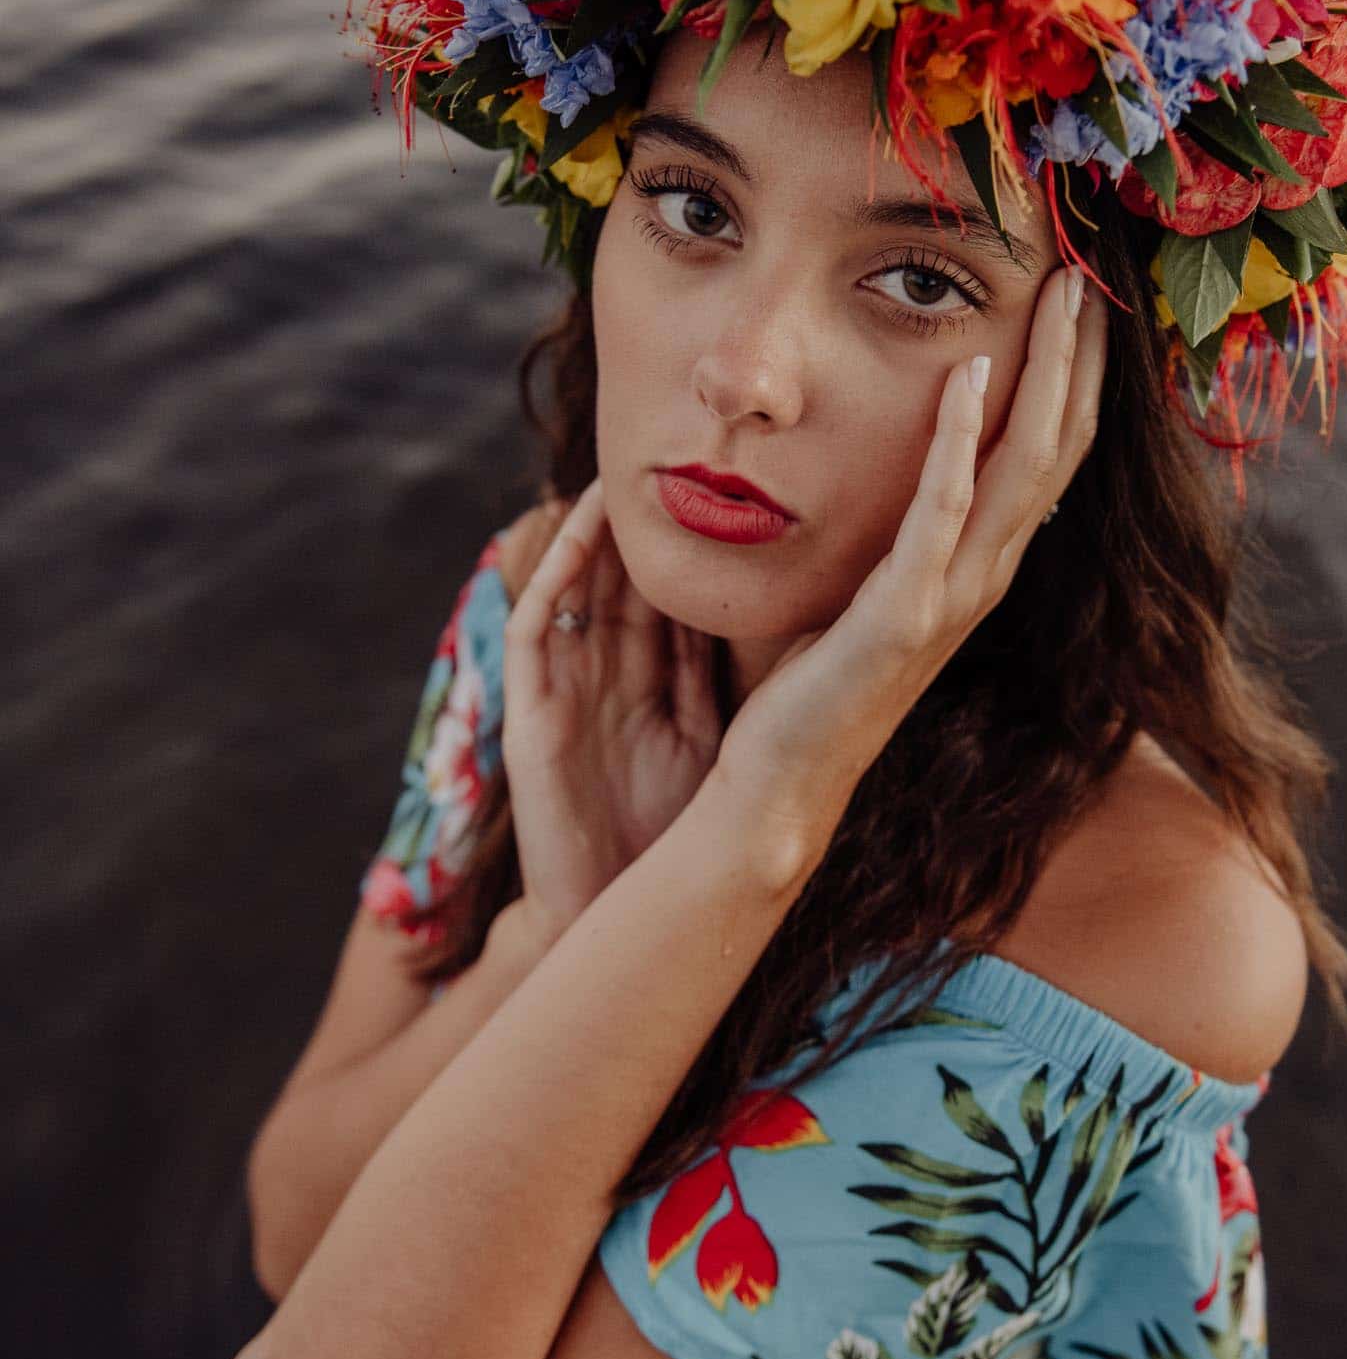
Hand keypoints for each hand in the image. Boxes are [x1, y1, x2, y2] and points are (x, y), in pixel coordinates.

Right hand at [499, 489, 724, 925]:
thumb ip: (735, 681)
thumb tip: (803, 621)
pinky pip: (535, 625)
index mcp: (659, 687)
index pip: (678, 597)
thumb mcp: (718, 740)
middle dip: (648, 519)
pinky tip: (582, 530)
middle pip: (627, 579)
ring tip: (623, 462)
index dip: (700, 543)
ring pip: (580, 587)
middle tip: (677, 446)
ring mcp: (567, 689)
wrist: (618, 911)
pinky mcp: (531, 710)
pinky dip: (555, 573)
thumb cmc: (675, 838)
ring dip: (597, 529)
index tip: (741, 485)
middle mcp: (610, 678)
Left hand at [716, 263, 1106, 854]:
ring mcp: (950, 599)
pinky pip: (941, 513)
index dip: (1077, 376)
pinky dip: (958, 441)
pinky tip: (967, 375)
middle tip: (1090, 271)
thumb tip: (908, 460)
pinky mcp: (901, 616)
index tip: (1084, 296)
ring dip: (1044, 377)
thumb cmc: (818, 682)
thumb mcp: (873, 586)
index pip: (1053, 455)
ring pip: (1022, 469)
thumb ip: (904, 529)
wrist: (786, 782)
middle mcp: (984, 579)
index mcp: (980, 568)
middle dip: (1080, 357)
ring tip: (1058, 299)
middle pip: (1059, 448)